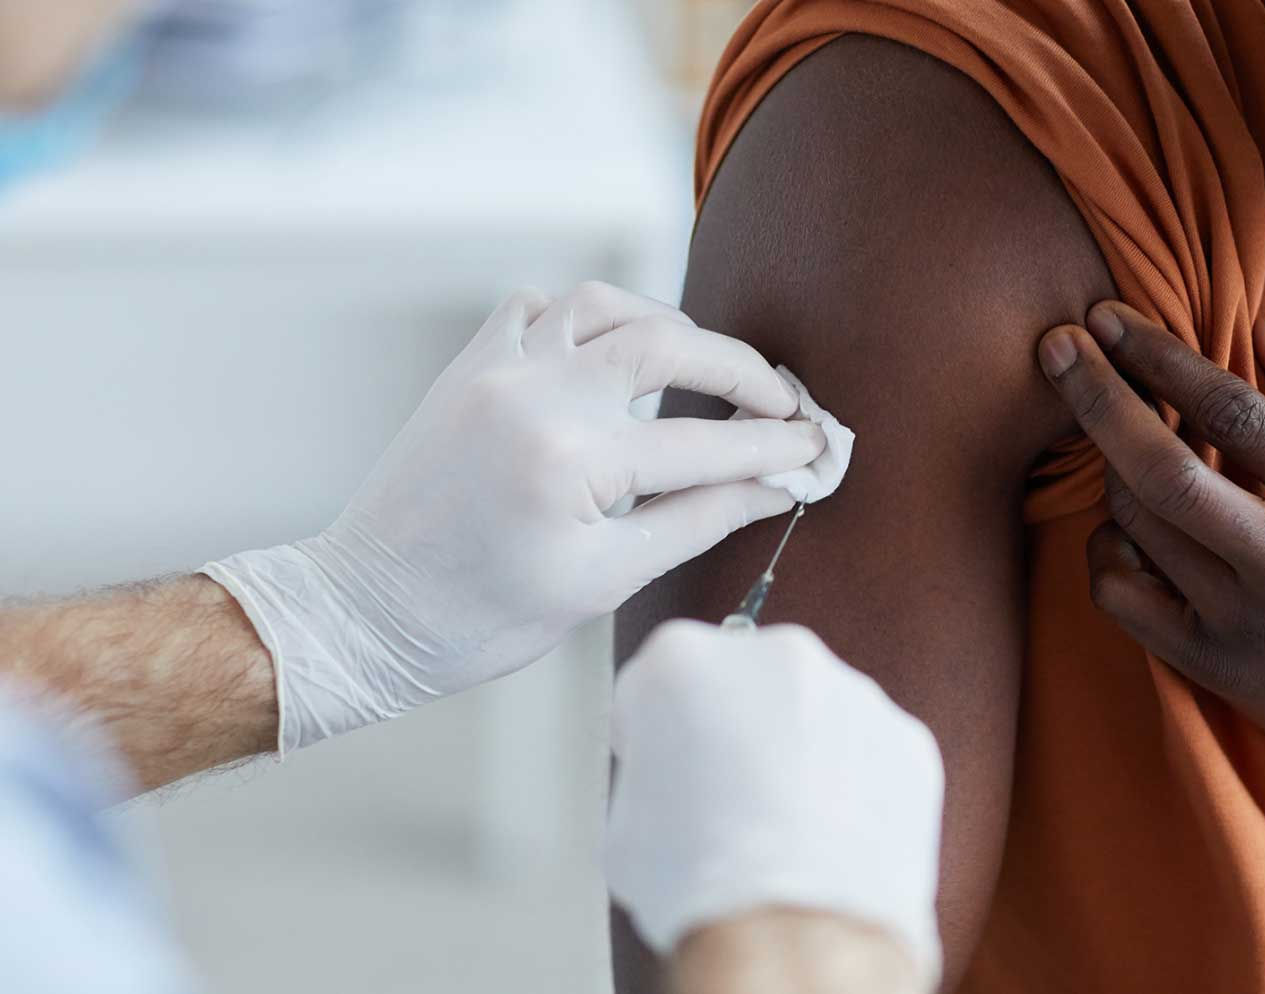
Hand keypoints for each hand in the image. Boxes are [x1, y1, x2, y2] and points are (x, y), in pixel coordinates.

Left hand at [203, 284, 824, 751]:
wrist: (366, 612)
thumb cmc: (480, 620)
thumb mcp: (600, 583)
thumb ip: (693, 521)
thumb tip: (771, 490)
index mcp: (571, 461)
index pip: (706, 442)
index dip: (774, 445)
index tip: (819, 447)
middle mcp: (535, 394)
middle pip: (668, 345)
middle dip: (741, 370)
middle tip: (785, 400)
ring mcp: (495, 371)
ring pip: (602, 305)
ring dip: (666, 326)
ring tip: (704, 367)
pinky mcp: (468, 368)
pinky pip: (535, 307)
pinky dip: (584, 316)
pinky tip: (609, 350)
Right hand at [605, 620, 943, 985]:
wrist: (793, 930)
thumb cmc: (700, 880)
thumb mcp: (625, 816)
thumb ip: (650, 767)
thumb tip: (670, 784)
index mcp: (683, 659)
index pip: (657, 682)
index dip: (654, 734)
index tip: (662, 766)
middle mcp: (772, 654)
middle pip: (743, 682)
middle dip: (734, 729)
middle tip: (724, 798)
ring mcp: (850, 691)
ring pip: (813, 713)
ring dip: (798, 753)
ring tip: (781, 827)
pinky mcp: (906, 737)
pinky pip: (871, 754)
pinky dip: (856, 786)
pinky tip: (828, 836)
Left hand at [1038, 301, 1264, 733]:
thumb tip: (1263, 331)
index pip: (1235, 416)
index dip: (1164, 359)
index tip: (1107, 318)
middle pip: (1161, 472)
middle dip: (1098, 398)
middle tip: (1056, 344)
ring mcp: (1239, 622)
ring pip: (1131, 520)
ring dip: (1112, 465)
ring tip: (1126, 438)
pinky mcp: (1202, 662)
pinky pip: (1113, 587)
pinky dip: (1105, 542)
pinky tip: (1130, 526)